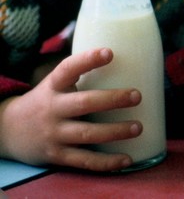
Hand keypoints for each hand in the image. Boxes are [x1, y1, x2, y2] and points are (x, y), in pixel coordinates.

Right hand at [0, 48, 141, 170]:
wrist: (9, 131)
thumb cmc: (46, 102)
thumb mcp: (55, 84)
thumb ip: (81, 76)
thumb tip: (128, 61)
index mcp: (53, 86)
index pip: (68, 68)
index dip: (88, 60)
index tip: (110, 52)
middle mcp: (52, 109)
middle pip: (84, 103)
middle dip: (112, 99)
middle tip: (137, 95)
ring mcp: (53, 133)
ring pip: (87, 134)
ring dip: (115, 131)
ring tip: (138, 127)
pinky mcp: (56, 155)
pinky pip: (83, 160)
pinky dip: (106, 162)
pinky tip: (126, 160)